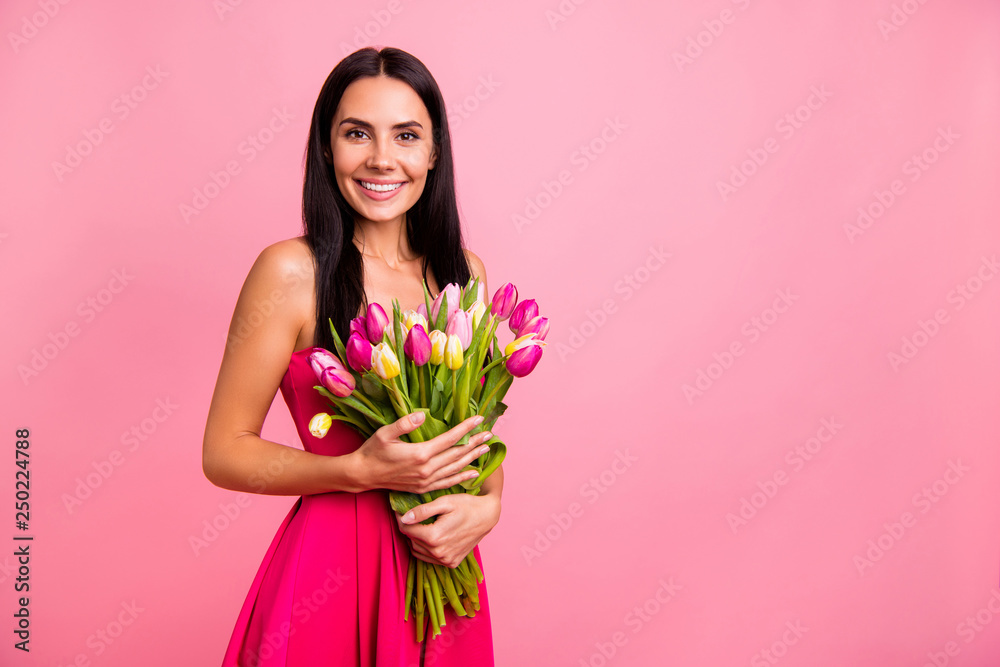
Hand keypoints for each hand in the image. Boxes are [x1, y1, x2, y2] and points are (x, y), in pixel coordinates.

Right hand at [348, 413, 491, 493]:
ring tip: (486, 448)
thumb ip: (404, 424)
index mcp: (419, 453)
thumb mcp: (385, 433)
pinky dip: (462, 477)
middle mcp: (426, 469)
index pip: (449, 439)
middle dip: (475, 443)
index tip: (479, 419)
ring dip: (472, 458)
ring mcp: (426, 481)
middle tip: (490, 433)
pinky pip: (448, 483)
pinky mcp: (423, 488)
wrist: (363, 475)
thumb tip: (423, 416)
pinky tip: (473, 473)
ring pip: (455, 469)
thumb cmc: (373, 451)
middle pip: (457, 454)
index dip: (466, 428)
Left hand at [395, 492, 501, 567]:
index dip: (400, 518)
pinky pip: (429, 558)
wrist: (487, 516)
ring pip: (418, 550)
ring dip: (415, 539)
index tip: (399, 510)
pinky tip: (428, 537)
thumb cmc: (467, 505)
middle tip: (409, 515)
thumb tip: (404, 518)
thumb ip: (422, 511)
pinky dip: (424, 549)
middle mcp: (439, 552)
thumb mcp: (444, 502)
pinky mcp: (451, 563)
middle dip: (408, 528)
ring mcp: (445, 560)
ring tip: (418, 525)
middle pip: (412, 540)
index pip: (407, 530)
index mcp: (435, 537)